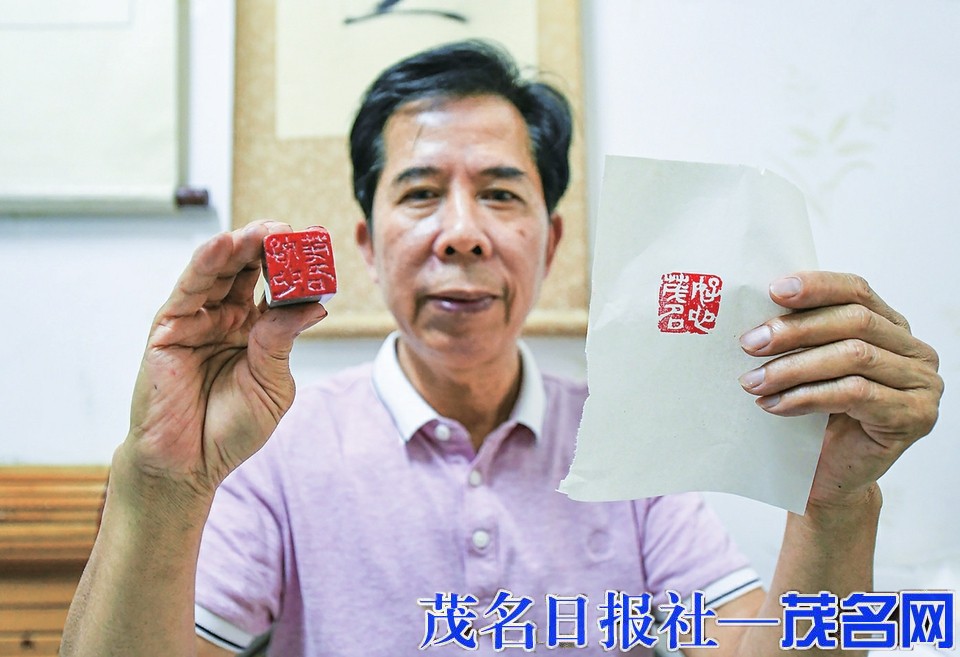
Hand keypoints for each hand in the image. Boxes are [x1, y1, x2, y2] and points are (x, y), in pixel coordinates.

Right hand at [120, 221, 327, 497]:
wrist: (189, 465)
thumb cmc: (231, 430)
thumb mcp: (272, 384)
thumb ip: (284, 342)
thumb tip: (315, 305)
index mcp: (258, 331)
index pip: (278, 288)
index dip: (296, 266)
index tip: (318, 243)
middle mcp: (227, 318)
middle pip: (248, 271)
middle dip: (268, 247)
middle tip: (289, 230)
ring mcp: (197, 320)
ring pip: (220, 272)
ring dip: (240, 246)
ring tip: (263, 230)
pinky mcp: (169, 328)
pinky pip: (189, 289)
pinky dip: (205, 263)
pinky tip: (224, 243)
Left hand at [737, 272, 942, 506]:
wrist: (827, 477)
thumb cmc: (815, 420)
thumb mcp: (808, 366)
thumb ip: (801, 335)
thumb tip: (760, 309)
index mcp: (891, 327)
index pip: (856, 291)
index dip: (816, 286)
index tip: (773, 290)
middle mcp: (914, 352)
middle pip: (855, 322)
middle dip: (795, 330)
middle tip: (750, 343)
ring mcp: (921, 385)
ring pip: (853, 357)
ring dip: (794, 368)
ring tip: (753, 381)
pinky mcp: (914, 416)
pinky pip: (855, 393)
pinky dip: (808, 396)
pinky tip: (775, 405)